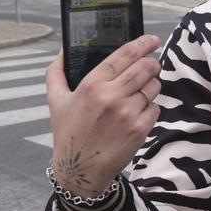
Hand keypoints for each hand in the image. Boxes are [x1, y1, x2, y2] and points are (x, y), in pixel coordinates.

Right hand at [45, 34, 162, 197]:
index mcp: (91, 85)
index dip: (142, 43)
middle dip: (152, 63)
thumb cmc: (69, 133)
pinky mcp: (140, 129)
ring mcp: (128, 114)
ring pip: (154, 87)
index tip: (151, 39)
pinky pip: (155, 108)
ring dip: (152, 85)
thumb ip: (56, 72)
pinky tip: (138, 112)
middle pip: (146, 67)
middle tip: (151, 64)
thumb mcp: (55, 101)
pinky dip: (150, 107)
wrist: (81, 171)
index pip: (124, 55)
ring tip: (141, 91)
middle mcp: (111, 97)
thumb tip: (64, 50)